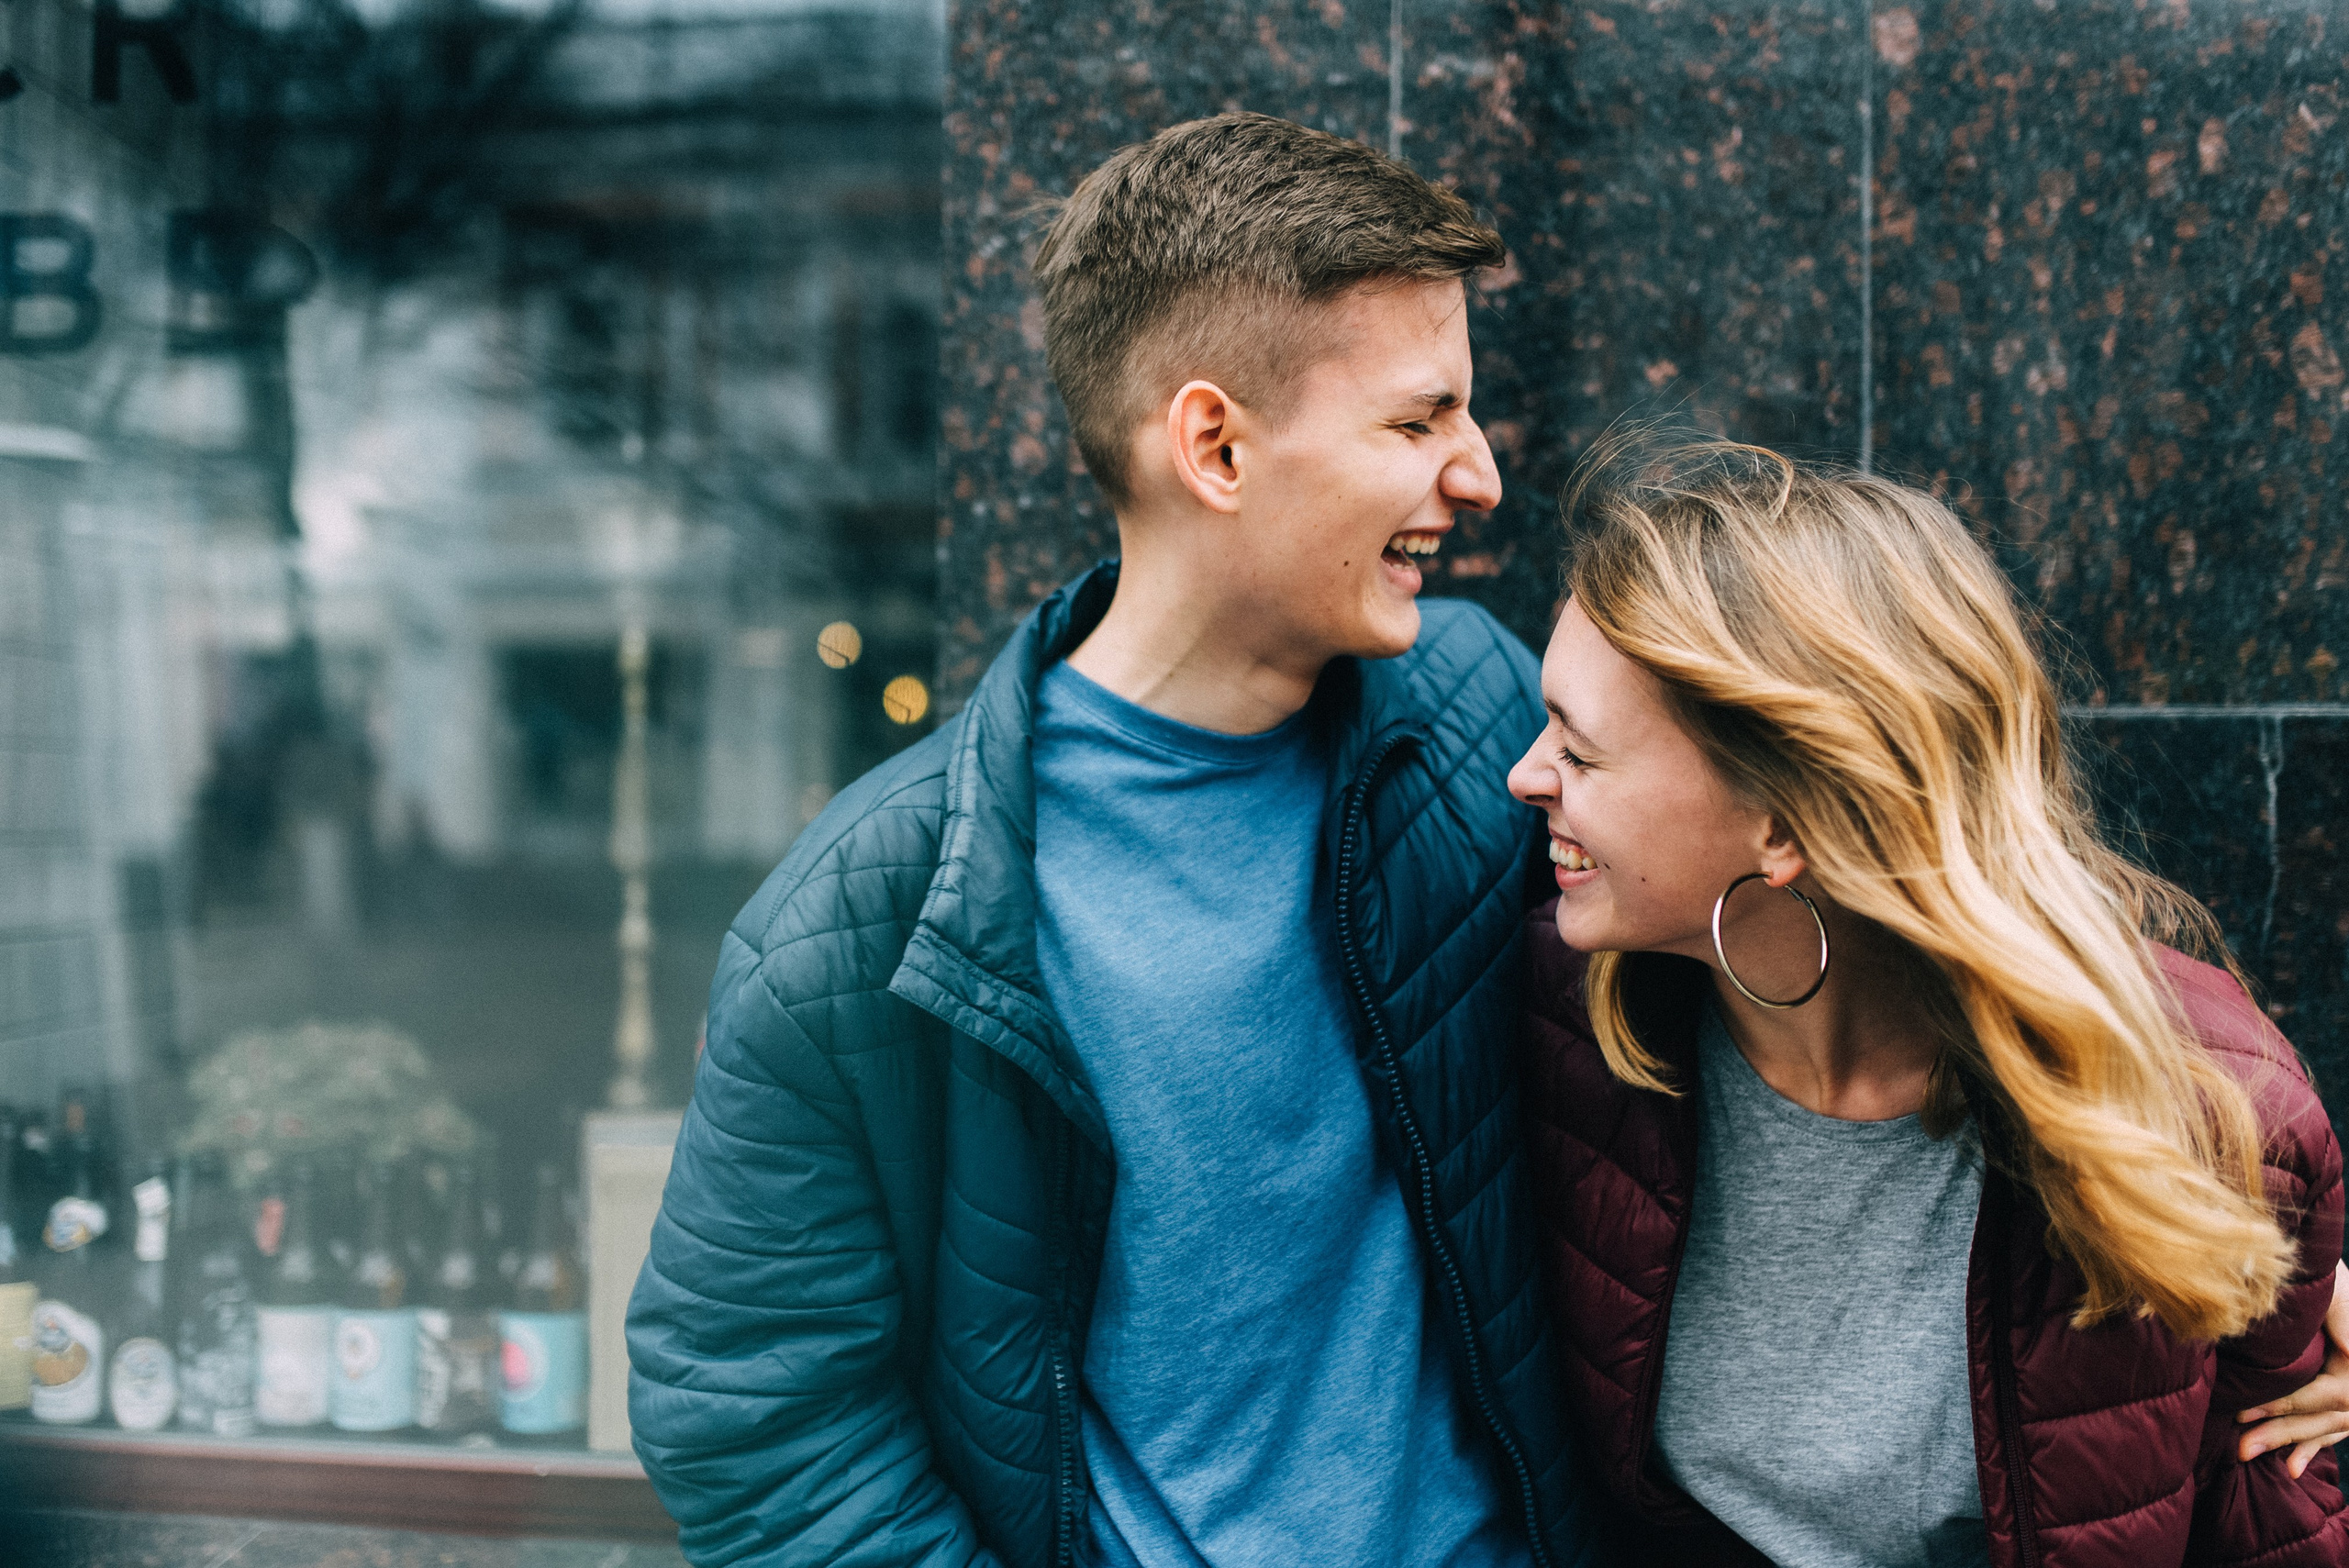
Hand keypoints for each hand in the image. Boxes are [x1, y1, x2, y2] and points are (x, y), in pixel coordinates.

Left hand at [2238, 1259, 2348, 1476]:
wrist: (2327, 1264)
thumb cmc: (2328, 1273)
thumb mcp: (2335, 1288)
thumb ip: (2341, 1318)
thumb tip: (2346, 1351)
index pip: (2318, 1394)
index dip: (2280, 1405)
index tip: (2240, 1412)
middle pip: (2322, 1416)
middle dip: (2280, 1433)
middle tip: (2240, 1448)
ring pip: (2327, 1426)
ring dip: (2292, 1444)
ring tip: (2250, 1456)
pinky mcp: (2348, 1392)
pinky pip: (2336, 1428)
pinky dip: (2314, 1445)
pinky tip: (2292, 1467)